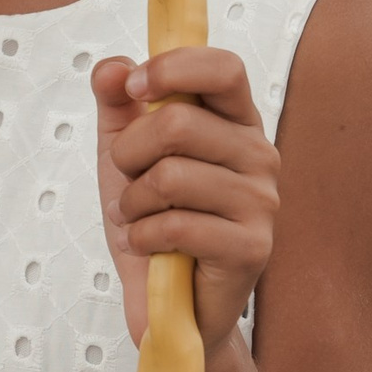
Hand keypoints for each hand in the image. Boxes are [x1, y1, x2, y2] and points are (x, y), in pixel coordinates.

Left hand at [92, 46, 280, 352]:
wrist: (170, 304)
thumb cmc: (154, 222)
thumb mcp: (126, 156)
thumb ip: (116, 105)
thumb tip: (110, 68)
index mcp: (236, 123)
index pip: (223, 68)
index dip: (172, 68)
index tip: (132, 87)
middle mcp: (260, 155)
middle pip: (177, 123)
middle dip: (128, 153)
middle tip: (126, 181)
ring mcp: (261, 202)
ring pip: (170, 176)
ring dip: (132, 202)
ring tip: (136, 218)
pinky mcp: (251, 247)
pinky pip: (175, 225)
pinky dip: (142, 237)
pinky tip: (147, 245)